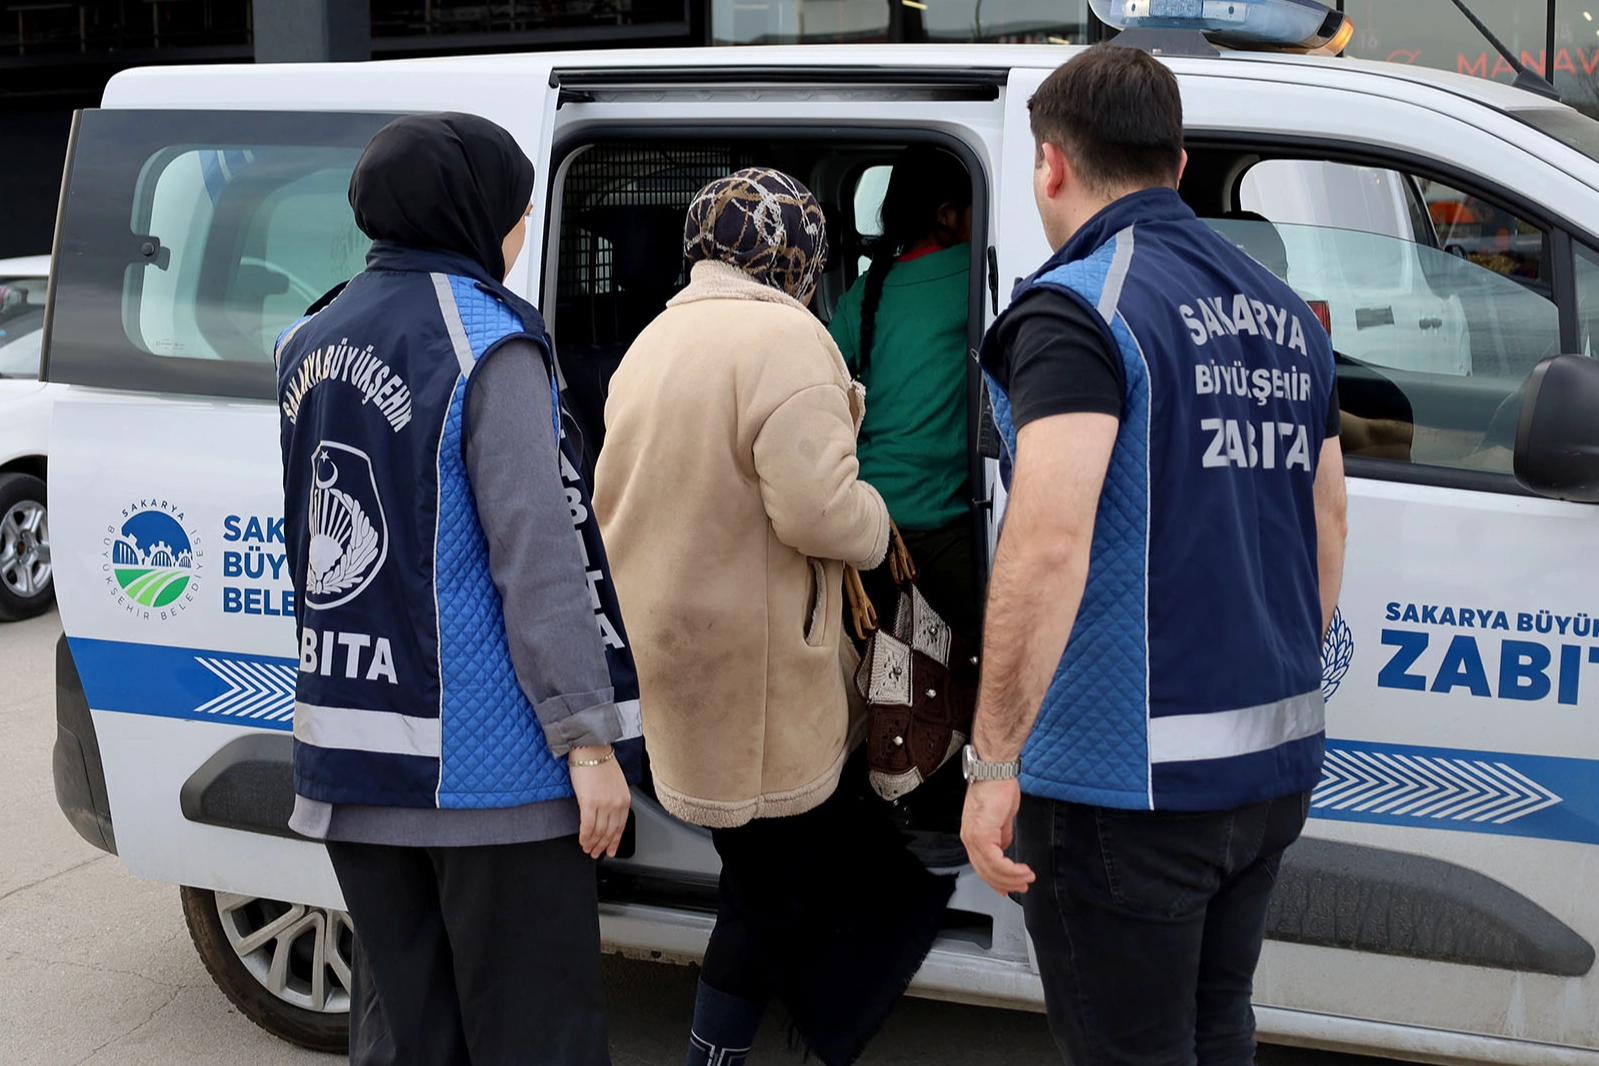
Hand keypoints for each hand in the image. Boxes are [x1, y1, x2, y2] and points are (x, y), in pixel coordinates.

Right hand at [569, 746, 630, 858]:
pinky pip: (587, 826)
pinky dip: (585, 837)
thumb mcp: (615, 783)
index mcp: (625, 799)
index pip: (621, 827)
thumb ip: (614, 799)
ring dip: (593, 844)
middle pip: (610, 832)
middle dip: (603, 846)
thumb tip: (607, 814)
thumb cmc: (600, 762)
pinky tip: (582, 841)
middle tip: (596, 853)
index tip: (611, 850)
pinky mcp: (589, 803)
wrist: (591, 748)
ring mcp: (604, 804)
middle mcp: (617, 804)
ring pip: (599, 832)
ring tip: (588, 849)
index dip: (615, 841)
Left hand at [960, 777, 1034, 895]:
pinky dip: (1011, 870)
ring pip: (991, 870)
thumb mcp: (1001, 818)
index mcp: (972, 834)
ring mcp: (973, 837)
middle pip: (985, 872)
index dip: (995, 879)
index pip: (981, 865)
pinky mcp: (982, 835)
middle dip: (1006, 883)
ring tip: (1027, 879)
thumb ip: (1001, 835)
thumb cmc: (997, 787)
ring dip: (1012, 878)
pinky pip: (997, 862)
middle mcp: (969, 838)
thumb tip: (1005, 847)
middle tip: (1022, 886)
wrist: (995, 772)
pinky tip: (1023, 871)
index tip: (1007, 888)